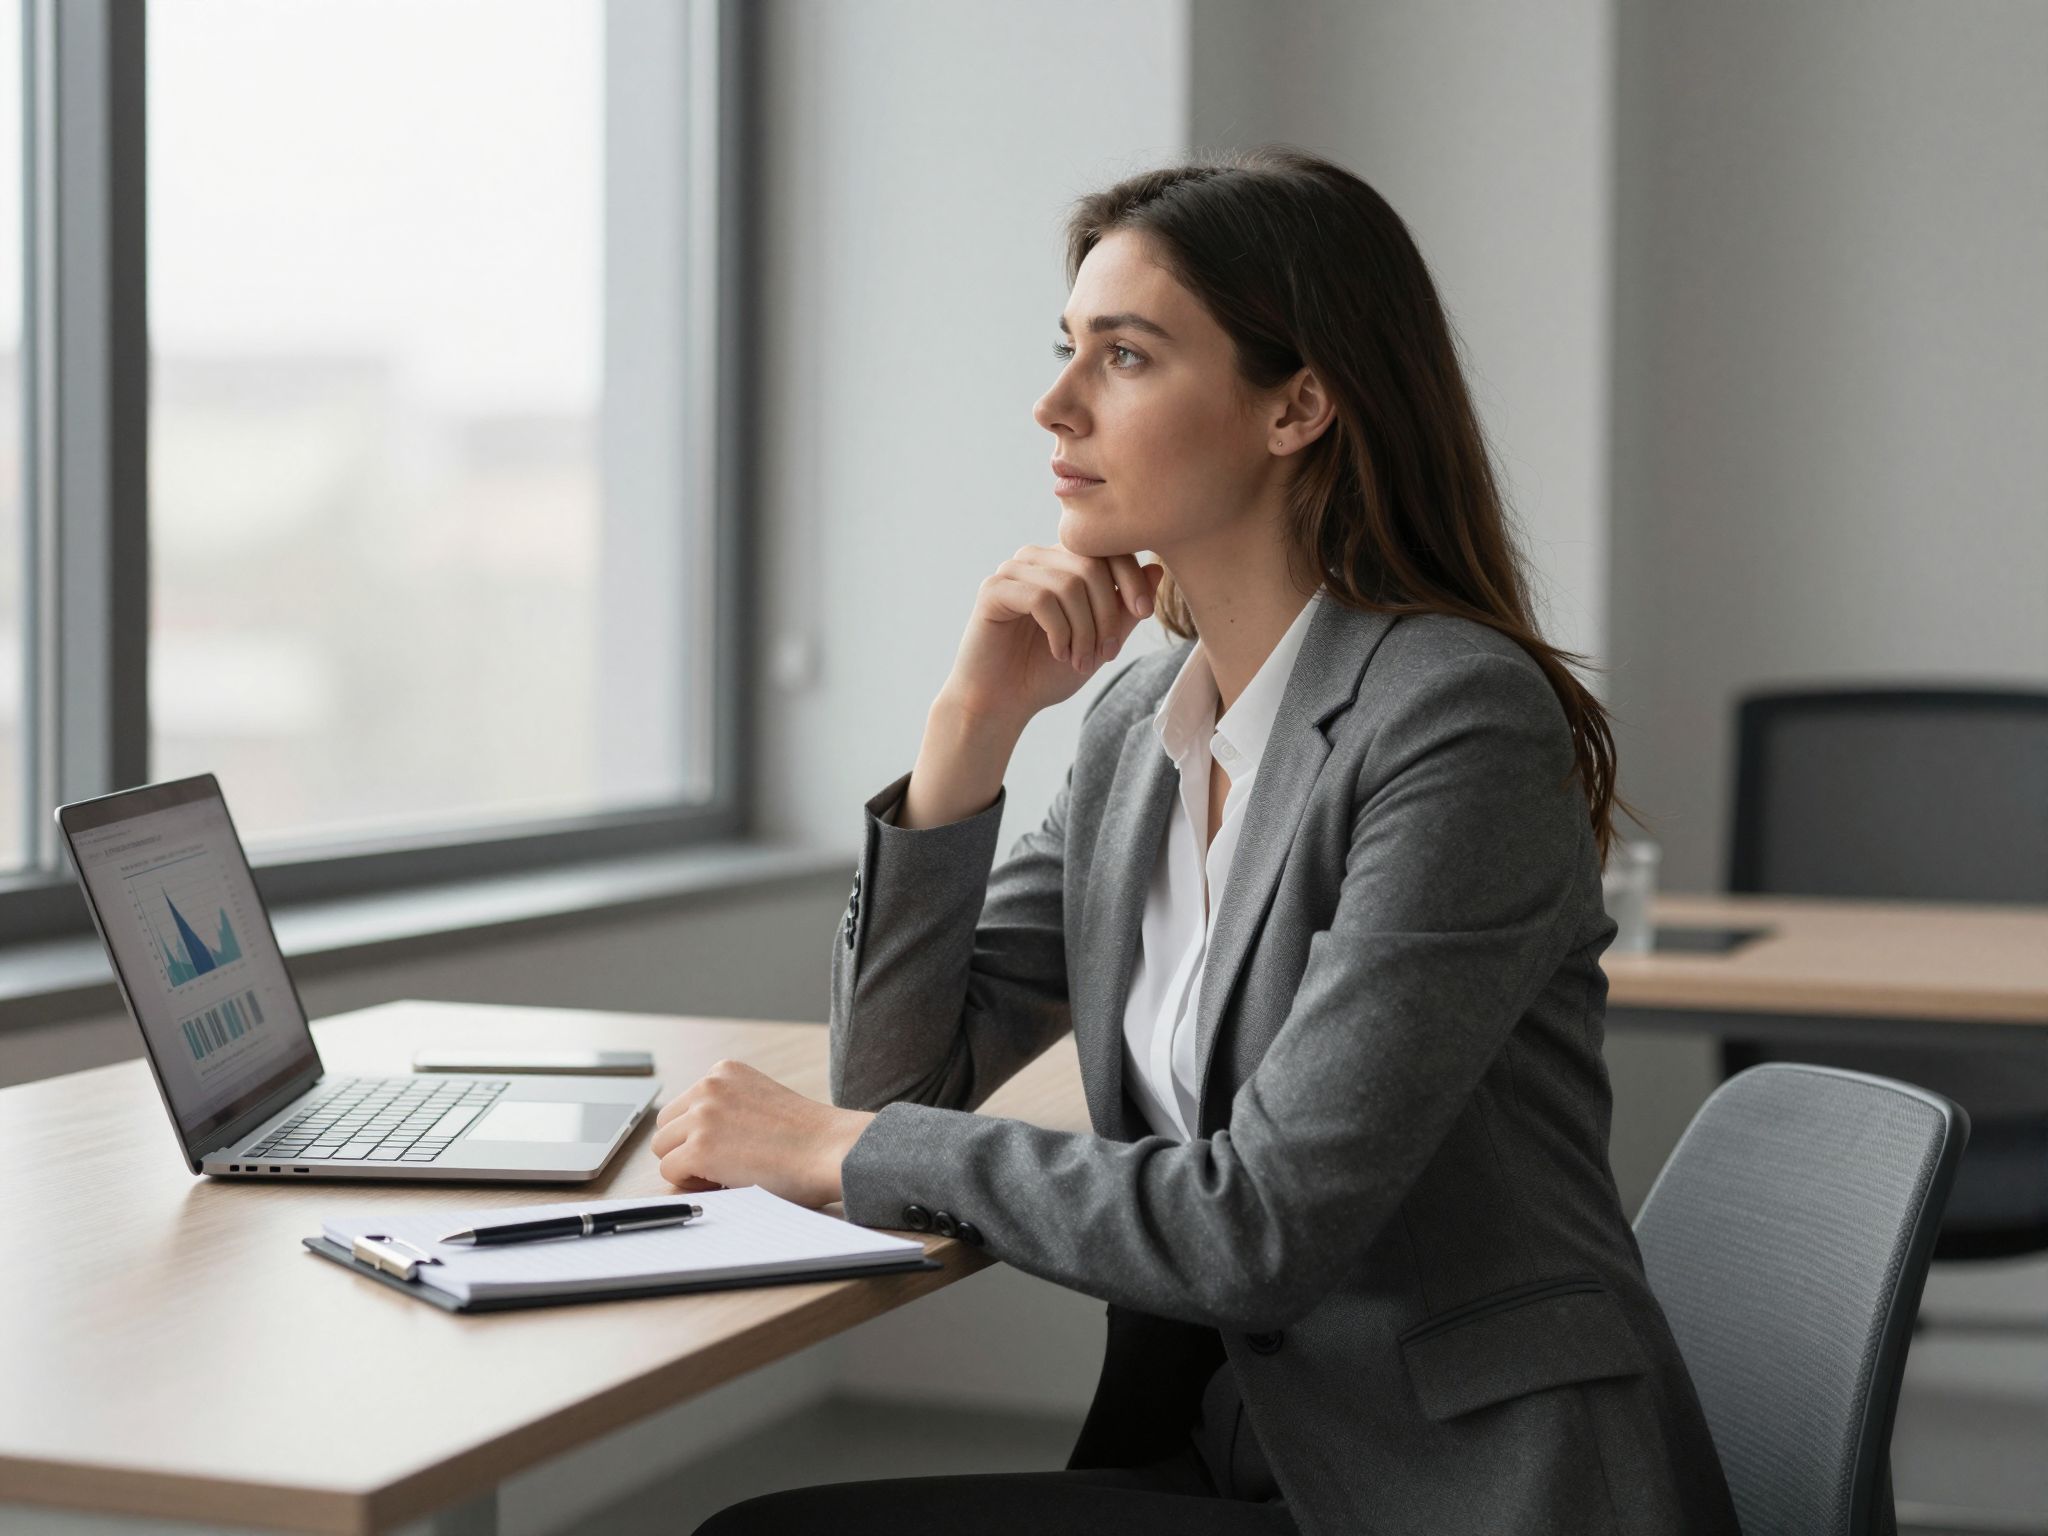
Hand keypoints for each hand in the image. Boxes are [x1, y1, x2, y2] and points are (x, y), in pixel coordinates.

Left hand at [648, 1059, 875, 1208]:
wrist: (832, 1150)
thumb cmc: (809, 1138)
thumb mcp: (760, 1101)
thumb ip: (728, 1107)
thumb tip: (690, 1136)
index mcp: (725, 1071)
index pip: (685, 1105)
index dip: (702, 1133)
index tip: (731, 1145)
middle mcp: (709, 1086)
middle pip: (667, 1125)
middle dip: (687, 1147)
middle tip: (724, 1163)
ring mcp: (702, 1115)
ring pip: (663, 1148)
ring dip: (688, 1165)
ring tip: (726, 1172)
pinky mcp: (699, 1147)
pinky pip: (670, 1171)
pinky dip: (692, 1183)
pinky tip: (725, 1181)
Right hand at [941, 543, 1165, 729]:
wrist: (1002, 703)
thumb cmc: (1047, 672)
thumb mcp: (1099, 641)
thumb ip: (1124, 608)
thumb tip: (1157, 570)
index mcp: (1062, 564)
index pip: (1106, 548)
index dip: (1131, 577)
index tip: (1145, 612)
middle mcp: (1036, 559)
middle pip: (1090, 565)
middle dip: (1107, 614)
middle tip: (1105, 654)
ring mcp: (1012, 571)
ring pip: (1068, 584)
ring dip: (1084, 630)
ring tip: (1079, 660)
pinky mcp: (993, 590)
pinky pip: (1041, 599)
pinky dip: (1059, 632)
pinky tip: (1058, 653)